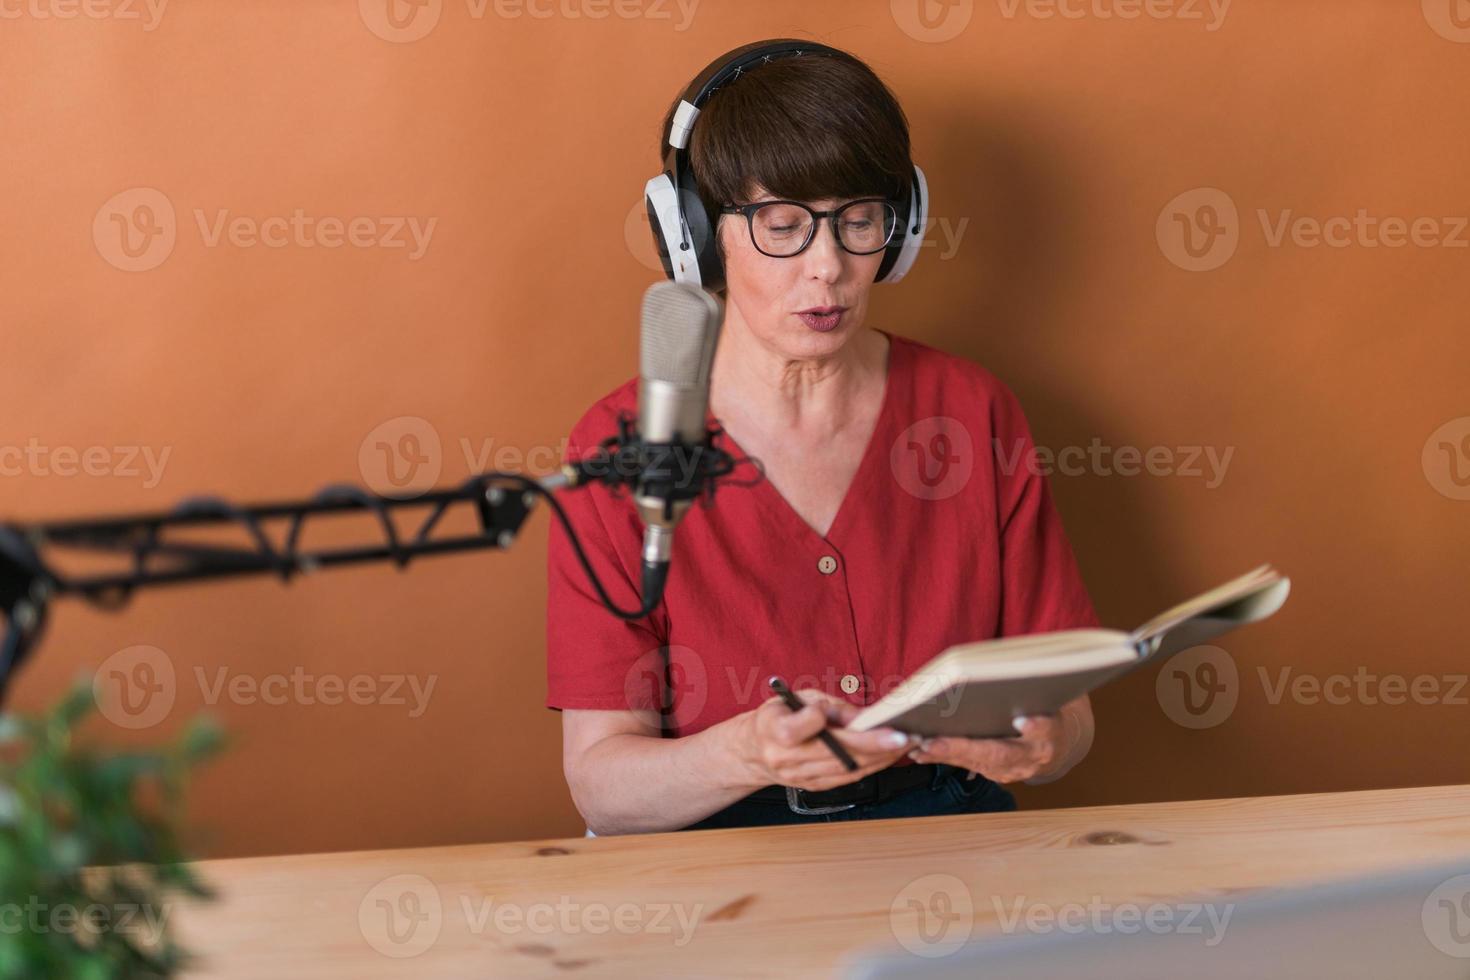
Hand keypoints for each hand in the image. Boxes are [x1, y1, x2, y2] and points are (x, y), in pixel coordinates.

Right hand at [739, 689, 920, 792]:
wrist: (755, 751)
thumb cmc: (779, 717)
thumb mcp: (796, 699)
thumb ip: (829, 706)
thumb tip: (865, 716)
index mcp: (775, 730)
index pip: (798, 728)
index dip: (818, 719)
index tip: (839, 710)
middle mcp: (787, 758)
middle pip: (835, 754)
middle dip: (874, 745)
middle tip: (904, 735)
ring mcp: (801, 777)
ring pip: (847, 769)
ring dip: (881, 758)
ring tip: (907, 743)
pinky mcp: (815, 787)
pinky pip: (849, 778)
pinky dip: (873, 766)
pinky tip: (890, 755)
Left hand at [906, 698, 1091, 784]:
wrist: (1055, 745)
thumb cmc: (1045, 713)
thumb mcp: (1047, 701)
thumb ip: (1032, 695)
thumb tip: (1006, 680)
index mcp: (1050, 734)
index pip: (1043, 730)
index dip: (1035, 726)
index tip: (1021, 721)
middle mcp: (1032, 757)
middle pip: (998, 754)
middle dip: (963, 749)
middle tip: (932, 743)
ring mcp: (1013, 770)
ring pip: (977, 763)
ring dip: (945, 756)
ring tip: (918, 747)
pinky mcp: (996, 774)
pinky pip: (967, 766)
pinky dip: (943, 759)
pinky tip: (919, 753)